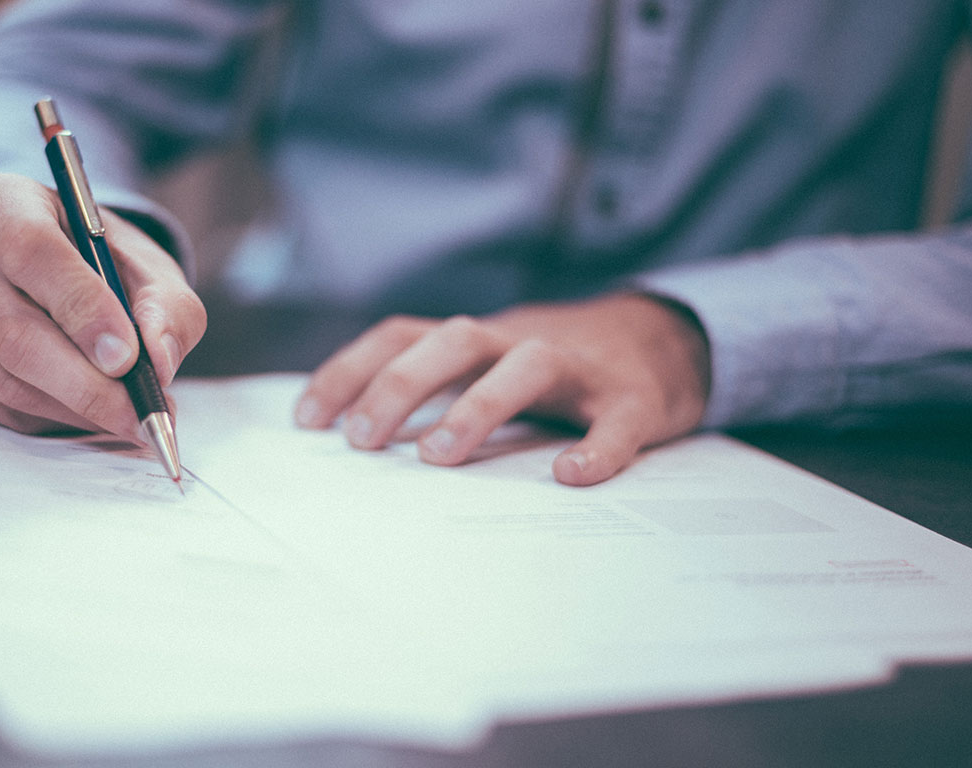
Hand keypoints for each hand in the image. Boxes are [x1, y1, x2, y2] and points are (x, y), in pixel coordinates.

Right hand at [0, 173, 205, 439]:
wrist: (66, 281)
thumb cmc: (108, 269)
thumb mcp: (153, 273)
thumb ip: (168, 310)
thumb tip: (157, 359)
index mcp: (3, 201)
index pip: (32, 251)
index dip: (81, 308)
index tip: (126, 357)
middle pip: (12, 330)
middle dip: (85, 383)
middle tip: (139, 413)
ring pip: (5, 378)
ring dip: (74, 408)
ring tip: (127, 415)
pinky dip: (47, 419)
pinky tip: (83, 410)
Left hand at [294, 294, 709, 484]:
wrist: (664, 341)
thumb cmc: (552, 369)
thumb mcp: (486, 366)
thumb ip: (433, 390)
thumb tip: (353, 439)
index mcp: (477, 340)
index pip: (401, 336)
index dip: (350, 370)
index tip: (307, 420)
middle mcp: (519, 342)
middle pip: (454, 341)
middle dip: (400, 385)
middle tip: (361, 441)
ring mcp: (579, 368)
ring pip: (526, 366)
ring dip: (477, 406)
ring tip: (438, 457)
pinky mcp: (634, 399)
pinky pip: (616, 421)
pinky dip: (597, 447)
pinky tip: (571, 476)